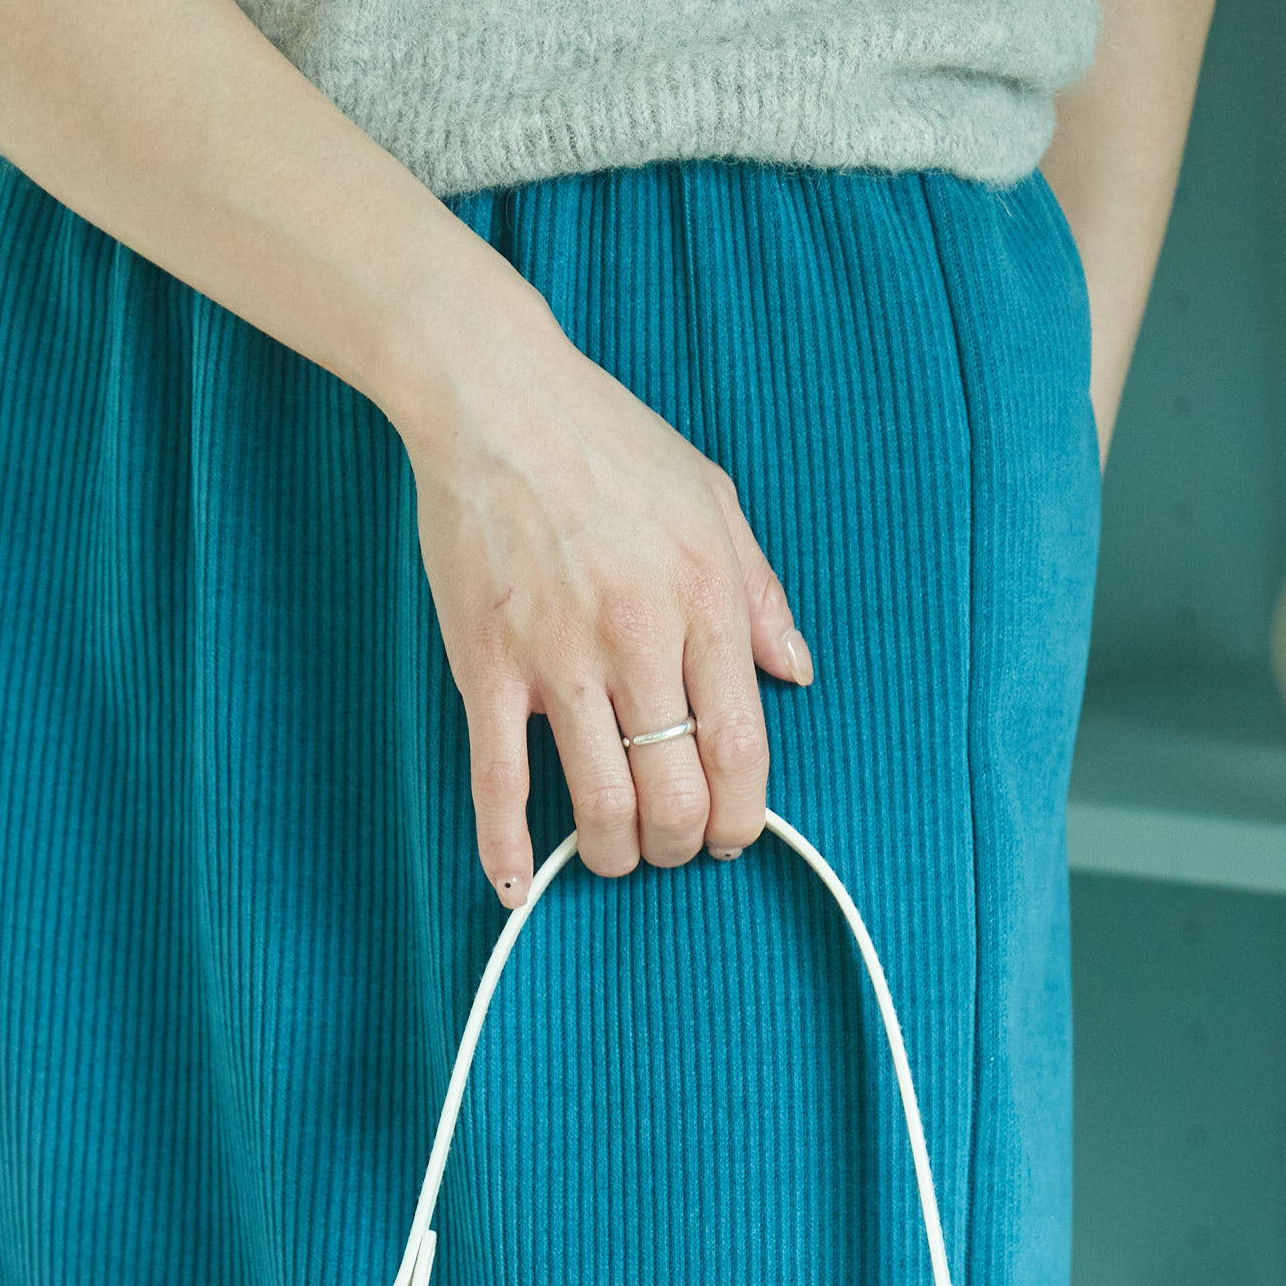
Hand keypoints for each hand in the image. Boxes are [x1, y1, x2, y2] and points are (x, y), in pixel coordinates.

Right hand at [400, 310, 813, 900]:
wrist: (495, 398)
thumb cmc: (608, 442)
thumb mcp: (712, 499)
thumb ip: (760, 593)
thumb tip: (798, 673)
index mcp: (704, 599)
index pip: (741, 747)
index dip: (741, 814)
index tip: (731, 835)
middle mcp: (640, 638)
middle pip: (675, 793)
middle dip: (680, 843)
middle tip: (672, 845)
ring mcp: (559, 658)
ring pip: (600, 803)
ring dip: (613, 853)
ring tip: (614, 852)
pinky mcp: (487, 667)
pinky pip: (498, 783)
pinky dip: (507, 849)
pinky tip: (517, 887)